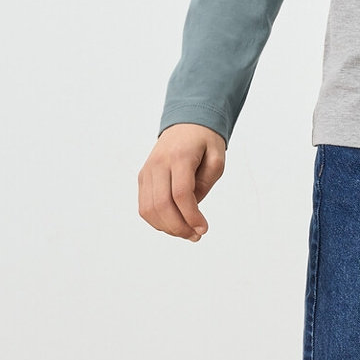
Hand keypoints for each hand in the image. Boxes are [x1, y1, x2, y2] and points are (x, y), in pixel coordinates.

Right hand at [139, 123, 227, 240]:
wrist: (185, 124)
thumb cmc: (204, 141)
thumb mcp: (217, 157)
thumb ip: (206, 182)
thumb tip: (191, 208)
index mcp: (179, 157)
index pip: (181, 193)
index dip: (191, 216)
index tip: (204, 229)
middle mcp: (158, 164)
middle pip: (162, 204)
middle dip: (179, 227)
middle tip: (196, 235)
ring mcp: (147, 171)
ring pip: (149, 209)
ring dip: (167, 227)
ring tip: (186, 232)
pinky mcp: (143, 178)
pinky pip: (144, 206)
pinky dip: (157, 221)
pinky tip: (174, 224)